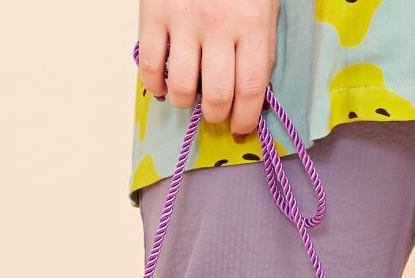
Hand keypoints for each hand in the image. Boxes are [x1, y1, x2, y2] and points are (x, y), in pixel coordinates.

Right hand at [139, 0, 278, 134]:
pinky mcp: (153, 13)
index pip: (251, 88)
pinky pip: (149, 65)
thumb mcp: (265, 6)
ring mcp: (183, 19)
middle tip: (215, 113)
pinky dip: (155, 85)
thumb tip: (254, 95)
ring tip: (189, 96)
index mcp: (252, 24)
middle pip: (216, 94)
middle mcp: (219, 25)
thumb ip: (260, 48)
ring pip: (182, 86)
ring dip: (186, 102)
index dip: (246, 118)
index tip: (240, 129)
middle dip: (216, 115)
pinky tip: (163, 87)